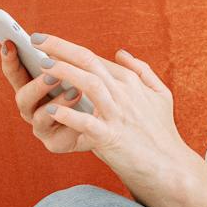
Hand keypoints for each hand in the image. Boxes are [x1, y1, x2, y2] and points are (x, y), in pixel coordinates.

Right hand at [1, 40, 89, 153]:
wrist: (103, 126)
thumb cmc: (84, 95)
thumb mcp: (75, 75)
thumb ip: (62, 61)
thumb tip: (49, 43)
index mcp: (32, 88)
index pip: (15, 73)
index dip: (10, 60)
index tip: (10, 43)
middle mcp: (32, 109)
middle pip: (22, 98)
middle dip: (36, 85)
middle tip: (51, 73)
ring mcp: (42, 127)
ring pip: (40, 117)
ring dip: (57, 103)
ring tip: (76, 92)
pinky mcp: (57, 143)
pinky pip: (61, 135)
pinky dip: (72, 123)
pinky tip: (85, 114)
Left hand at [26, 34, 191, 196]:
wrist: (170, 167)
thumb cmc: (162, 133)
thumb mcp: (160, 95)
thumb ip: (142, 71)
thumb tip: (121, 53)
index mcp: (130, 82)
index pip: (95, 58)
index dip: (68, 48)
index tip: (47, 42)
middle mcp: (124, 93)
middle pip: (89, 62)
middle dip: (61, 48)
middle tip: (36, 39)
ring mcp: (117, 114)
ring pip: (90, 84)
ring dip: (64, 72)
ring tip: (41, 66)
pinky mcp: (111, 137)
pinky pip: (87, 123)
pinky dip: (69, 115)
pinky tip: (50, 110)